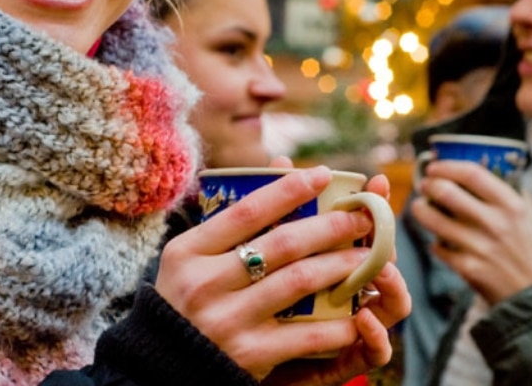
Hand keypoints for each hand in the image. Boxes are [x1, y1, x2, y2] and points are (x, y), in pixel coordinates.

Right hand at [156, 166, 408, 382]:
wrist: (163, 368)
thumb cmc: (185, 301)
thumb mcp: (190, 257)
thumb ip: (231, 220)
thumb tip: (281, 166)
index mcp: (188, 252)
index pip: (246, 211)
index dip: (288, 190)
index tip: (323, 174)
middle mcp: (205, 284)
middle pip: (282, 244)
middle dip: (330, 226)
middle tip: (361, 216)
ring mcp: (228, 320)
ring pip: (299, 282)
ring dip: (341, 265)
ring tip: (367, 256)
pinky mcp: (249, 355)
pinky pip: (305, 334)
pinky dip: (337, 322)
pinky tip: (358, 311)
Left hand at [263, 171, 410, 385]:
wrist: (222, 362)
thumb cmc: (246, 307)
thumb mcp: (257, 260)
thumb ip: (272, 215)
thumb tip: (279, 160)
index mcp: (335, 263)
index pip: (364, 231)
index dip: (375, 206)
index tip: (378, 182)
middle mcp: (350, 293)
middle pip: (384, 262)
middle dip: (386, 240)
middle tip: (381, 222)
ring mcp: (353, 328)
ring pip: (392, 304)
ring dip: (392, 284)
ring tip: (383, 269)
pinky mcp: (345, 363)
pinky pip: (373, 351)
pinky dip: (375, 335)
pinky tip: (364, 319)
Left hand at [409, 159, 531, 303]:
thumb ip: (519, 198)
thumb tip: (502, 176)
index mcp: (513, 206)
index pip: (472, 174)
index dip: (448, 166)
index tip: (436, 166)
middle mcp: (495, 223)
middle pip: (447, 192)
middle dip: (429, 185)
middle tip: (424, 185)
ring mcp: (480, 246)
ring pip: (434, 220)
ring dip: (421, 211)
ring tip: (420, 208)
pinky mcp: (468, 269)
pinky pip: (439, 248)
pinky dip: (435, 243)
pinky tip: (438, 242)